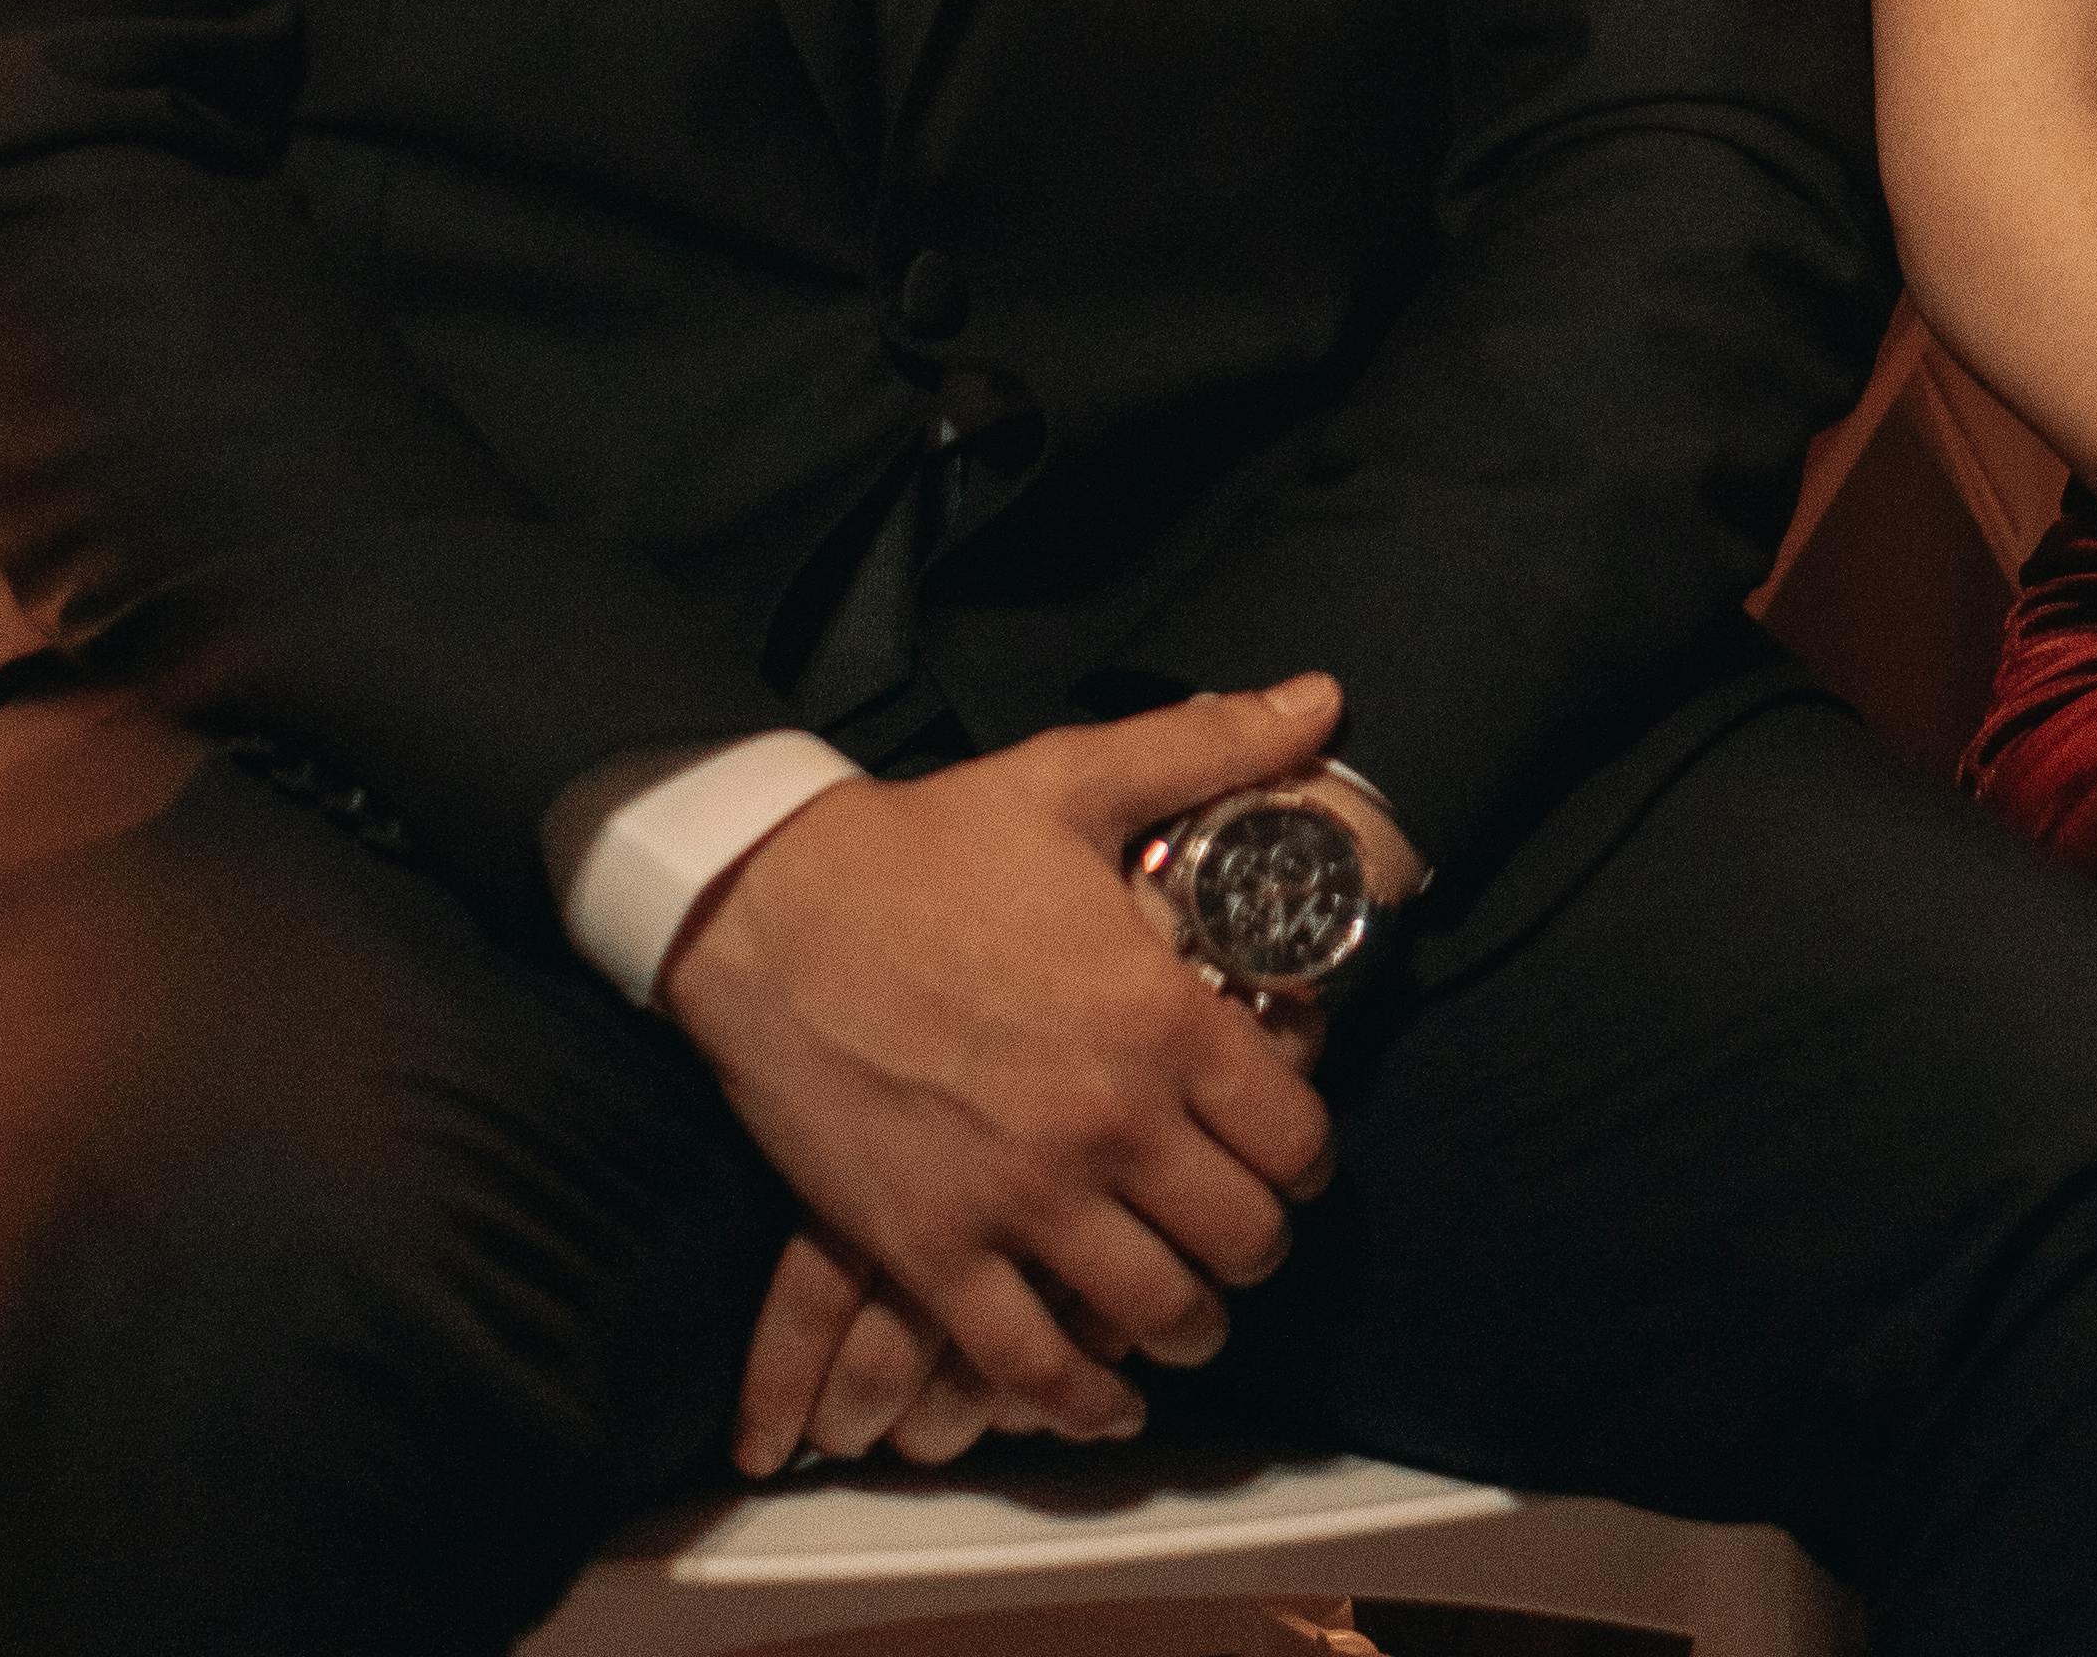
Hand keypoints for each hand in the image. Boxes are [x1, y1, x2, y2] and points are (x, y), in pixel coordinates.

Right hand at [666, 674, 1346, 1464]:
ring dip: (1188, 1323)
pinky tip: (1104, 1399)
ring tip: (1189, 1310)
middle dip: (1256, 1242)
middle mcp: (1108, 1122)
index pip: (1294, 1134)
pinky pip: (1029, 1363)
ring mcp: (1021, 1198)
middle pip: (1240, 1238)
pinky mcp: (934, 1249)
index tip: (1290, 1152)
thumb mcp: (1076, 778)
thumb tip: (1323, 697)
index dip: (1307, 1155)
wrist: (772, 909)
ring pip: (1154, 1312)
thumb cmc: (929, 844)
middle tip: (1241, 1230)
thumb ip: (1213, 745)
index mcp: (1158, 1016)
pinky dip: (1080, 1400)